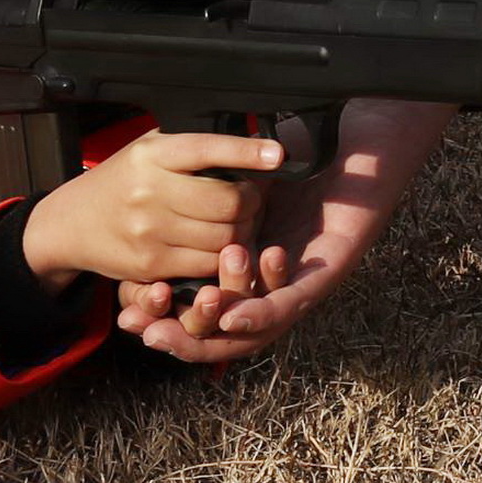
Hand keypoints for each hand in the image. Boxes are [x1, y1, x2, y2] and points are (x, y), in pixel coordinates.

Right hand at [21, 126, 285, 289]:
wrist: (72, 223)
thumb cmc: (122, 180)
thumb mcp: (149, 148)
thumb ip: (192, 145)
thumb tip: (251, 137)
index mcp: (154, 154)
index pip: (208, 148)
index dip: (247, 151)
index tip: (278, 153)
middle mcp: (150, 190)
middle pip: (228, 200)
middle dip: (253, 200)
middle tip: (254, 197)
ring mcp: (150, 230)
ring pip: (224, 236)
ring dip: (243, 230)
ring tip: (240, 221)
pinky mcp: (151, 264)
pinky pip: (207, 263)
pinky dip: (223, 256)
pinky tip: (220, 245)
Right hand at [124, 99, 451, 367]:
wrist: (358, 149)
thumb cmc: (301, 161)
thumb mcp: (242, 179)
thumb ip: (207, 194)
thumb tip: (156, 196)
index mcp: (242, 266)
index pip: (192, 300)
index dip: (158, 311)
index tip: (124, 313)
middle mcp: (265, 286)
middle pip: (214, 329)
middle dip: (176, 333)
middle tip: (139, 331)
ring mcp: (294, 289)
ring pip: (246, 330)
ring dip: (208, 331)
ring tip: (173, 330)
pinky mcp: (322, 280)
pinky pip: (286, 306)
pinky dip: (257, 315)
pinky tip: (231, 318)